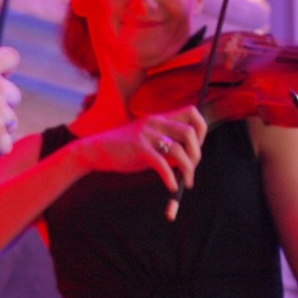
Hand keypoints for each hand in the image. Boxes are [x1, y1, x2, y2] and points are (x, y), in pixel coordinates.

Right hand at [72, 106, 207, 192]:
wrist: (96, 150)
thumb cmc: (125, 149)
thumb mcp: (149, 142)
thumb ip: (167, 146)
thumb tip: (189, 160)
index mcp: (160, 118)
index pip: (192, 112)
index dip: (201, 130)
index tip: (197, 147)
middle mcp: (156, 122)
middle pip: (190, 132)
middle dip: (197, 153)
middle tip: (192, 168)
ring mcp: (146, 134)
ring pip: (178, 149)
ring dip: (188, 168)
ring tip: (186, 181)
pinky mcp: (138, 148)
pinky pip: (162, 164)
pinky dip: (170, 177)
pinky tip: (171, 186)